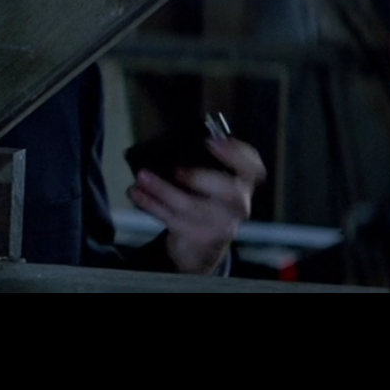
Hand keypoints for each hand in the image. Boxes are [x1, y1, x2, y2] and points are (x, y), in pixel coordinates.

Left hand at [126, 135, 265, 274]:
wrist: (204, 247)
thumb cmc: (206, 204)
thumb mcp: (212, 184)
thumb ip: (203, 165)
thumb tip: (171, 144)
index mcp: (243, 184)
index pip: (253, 167)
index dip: (236, 153)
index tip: (211, 141)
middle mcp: (238, 205)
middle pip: (228, 191)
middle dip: (200, 178)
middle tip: (177, 170)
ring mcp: (220, 224)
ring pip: (191, 206)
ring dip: (162, 189)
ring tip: (141, 177)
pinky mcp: (198, 237)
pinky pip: (171, 218)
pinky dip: (150, 204)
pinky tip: (136, 193)